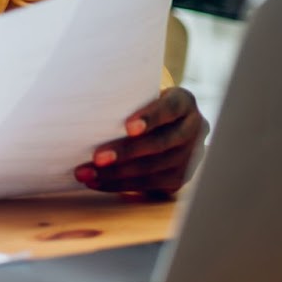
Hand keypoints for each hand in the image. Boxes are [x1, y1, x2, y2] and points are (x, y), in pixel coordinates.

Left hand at [73, 88, 207, 197]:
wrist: (166, 125)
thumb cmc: (142, 106)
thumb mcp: (142, 95)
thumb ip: (126, 101)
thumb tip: (87, 108)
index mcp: (184, 102)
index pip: (169, 109)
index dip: (150, 118)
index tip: (128, 127)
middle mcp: (194, 129)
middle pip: (159, 143)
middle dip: (125, 153)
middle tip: (96, 158)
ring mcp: (190, 157)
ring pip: (152, 169)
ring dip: (116, 174)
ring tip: (88, 174)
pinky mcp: (179, 178)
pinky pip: (148, 185)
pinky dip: (120, 185)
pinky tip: (98, 182)